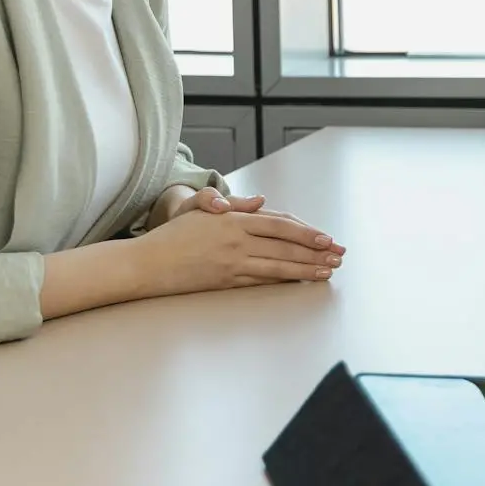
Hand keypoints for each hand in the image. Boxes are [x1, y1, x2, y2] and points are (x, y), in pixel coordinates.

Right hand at [131, 207, 345, 296]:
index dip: (306, 232)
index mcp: (233, 220)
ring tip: (327, 271)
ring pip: (278, 267)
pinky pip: (261, 281)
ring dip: (306, 269)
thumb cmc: (173, 235)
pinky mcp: (225, 283)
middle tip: (339, 256)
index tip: (327, 238)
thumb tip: (262, 202)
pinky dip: (283, 281)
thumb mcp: (201, 210)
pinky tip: (299, 281)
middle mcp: (236, 242)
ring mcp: (231, 265)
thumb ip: (234, 204)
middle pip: (285, 247)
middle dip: (316, 252)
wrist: (145, 264)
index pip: (280, 225)